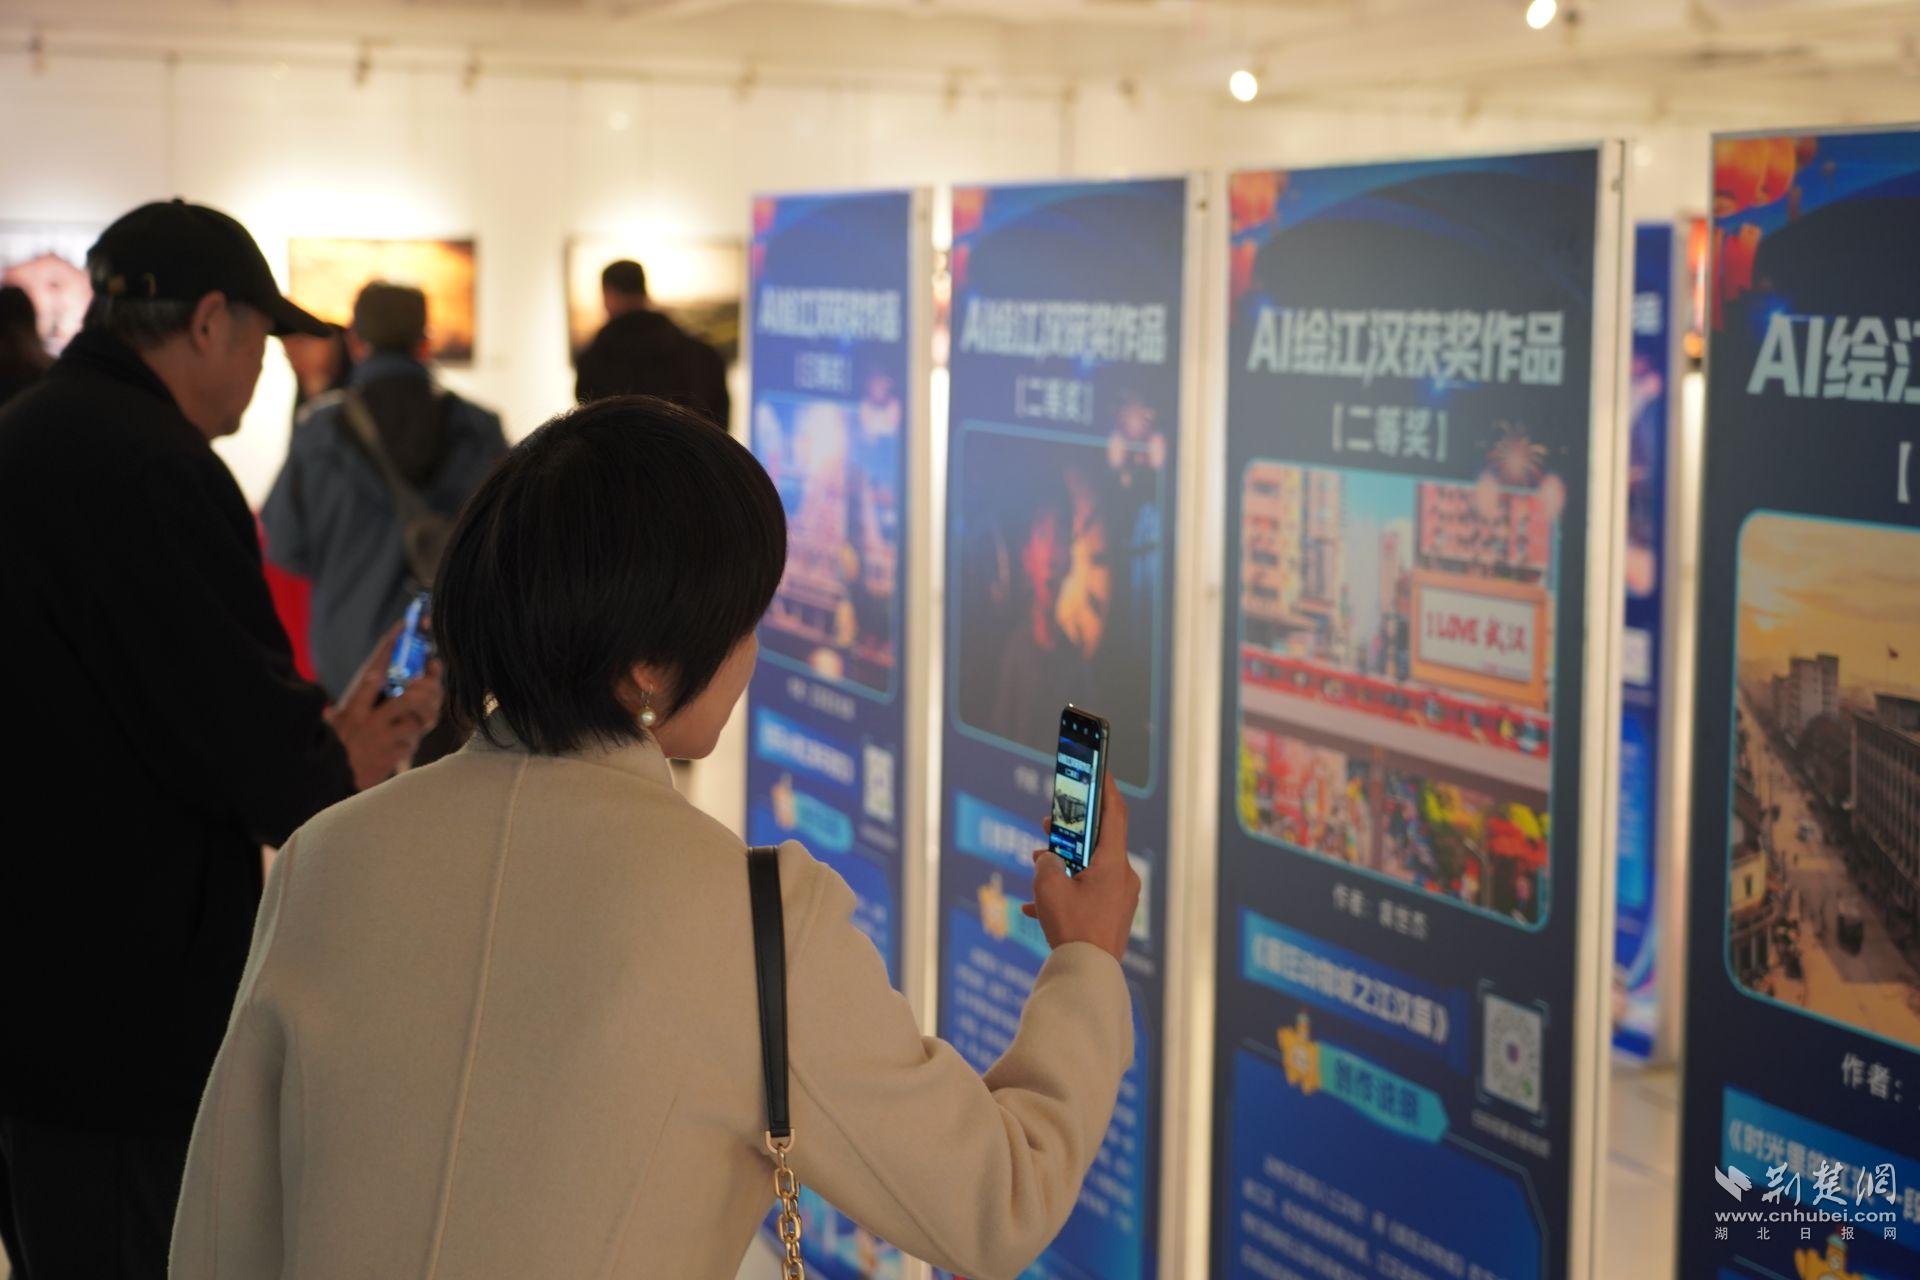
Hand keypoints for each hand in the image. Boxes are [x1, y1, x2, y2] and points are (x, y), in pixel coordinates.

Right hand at [325, 620, 445, 790]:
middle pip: (408, 698)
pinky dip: (414, 737)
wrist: (330, 783)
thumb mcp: (335, 723)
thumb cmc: (334, 750)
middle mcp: (369, 722)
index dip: (389, 649)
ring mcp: (382, 740)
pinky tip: (407, 736)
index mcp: (353, 709)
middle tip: (431, 685)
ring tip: (422, 712)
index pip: (372, 674)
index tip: (403, 628)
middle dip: (426, 690)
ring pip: (417, 719)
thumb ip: (352, 704)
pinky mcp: (392, 755)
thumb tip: (363, 685)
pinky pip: (414, 740)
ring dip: (425, 714)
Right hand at [1021, 772, 1139, 963]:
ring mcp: (1120, 898)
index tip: (1098, 770)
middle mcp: (1123, 877)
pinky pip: (1088, 894)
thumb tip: (1049, 859)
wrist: (1089, 975)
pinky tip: (1037, 906)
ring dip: (1064, 862)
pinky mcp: (1113, 915)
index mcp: (1113, 863)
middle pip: (1098, 841)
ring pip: (1090, 868)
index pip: (1113, 813)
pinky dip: (1067, 891)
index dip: (1105, 788)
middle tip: (1049, 822)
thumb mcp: (1049, 887)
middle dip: (1070, 831)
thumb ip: (1046, 863)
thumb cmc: (1072, 928)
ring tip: (1038, 860)